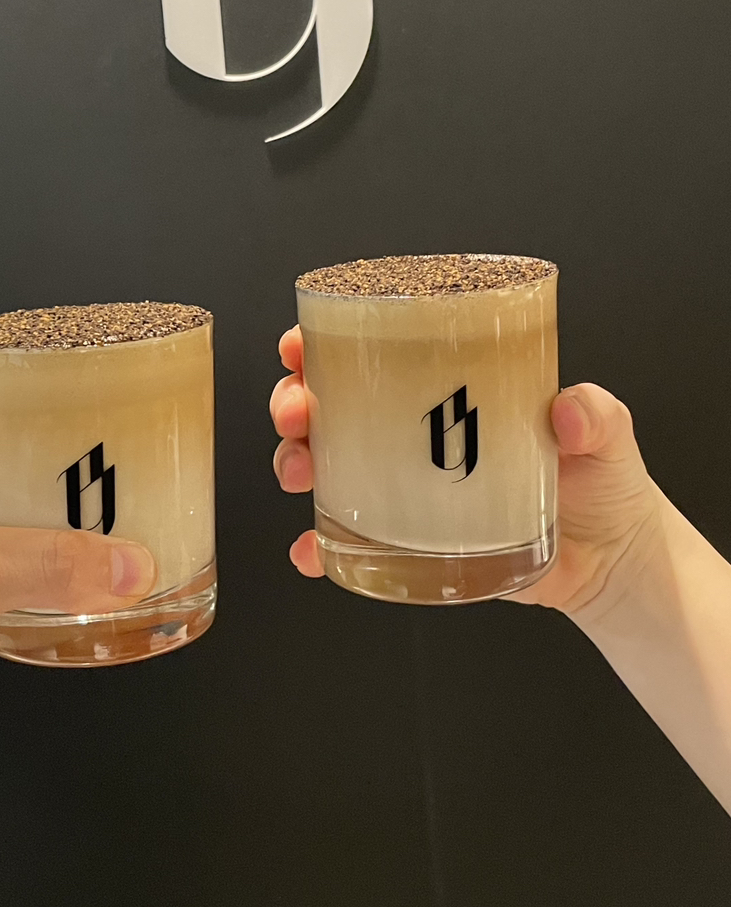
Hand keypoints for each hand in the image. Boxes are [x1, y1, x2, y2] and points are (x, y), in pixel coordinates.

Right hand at [270, 326, 664, 615]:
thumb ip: (595, 414)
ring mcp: (405, 489)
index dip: (321, 344)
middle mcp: (412, 435)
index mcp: (446, 390)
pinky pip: (347, 544)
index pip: (371, 353)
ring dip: (294, 462)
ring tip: (300, 473)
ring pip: (324, 466)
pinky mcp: (410, 543)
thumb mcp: (607, 432)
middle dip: (293, 402)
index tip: (300, 345)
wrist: (613, 562)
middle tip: (297, 413)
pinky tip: (309, 551)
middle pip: (328, 406)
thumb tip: (568, 411)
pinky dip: (317, 547)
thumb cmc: (603, 480)